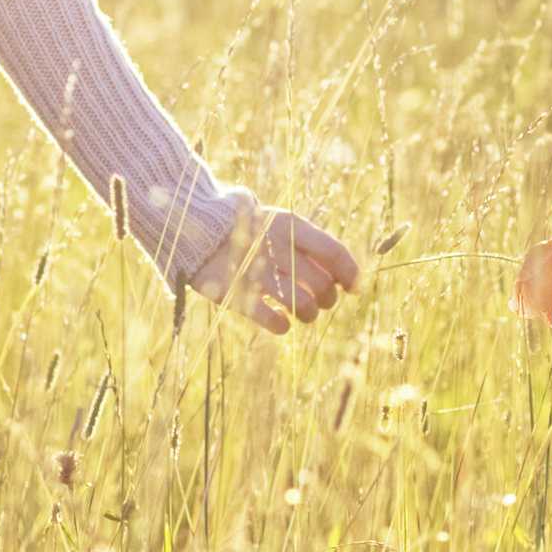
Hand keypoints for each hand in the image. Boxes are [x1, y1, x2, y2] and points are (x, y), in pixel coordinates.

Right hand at [217, 208, 363, 335]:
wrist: (196, 228)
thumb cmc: (252, 231)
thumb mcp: (282, 226)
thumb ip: (313, 246)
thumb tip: (348, 279)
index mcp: (290, 225)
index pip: (334, 252)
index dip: (351, 274)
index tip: (354, 289)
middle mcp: (275, 246)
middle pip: (321, 284)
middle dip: (328, 299)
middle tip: (320, 302)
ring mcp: (254, 271)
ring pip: (302, 305)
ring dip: (308, 315)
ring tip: (302, 312)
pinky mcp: (235, 293)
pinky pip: (272, 321)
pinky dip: (282, 325)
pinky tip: (281, 320)